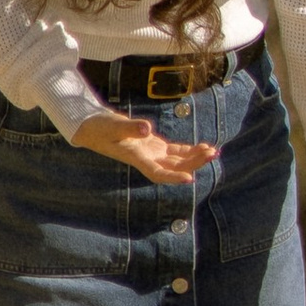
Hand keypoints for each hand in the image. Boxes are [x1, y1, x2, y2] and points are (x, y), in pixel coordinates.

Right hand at [73, 111, 218, 183]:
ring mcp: (151, 154)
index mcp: (137, 158)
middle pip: (174, 166)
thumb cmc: (100, 128)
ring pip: (178, 159)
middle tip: (212, 154)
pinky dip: (189, 150)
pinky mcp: (154, 146)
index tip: (189, 178)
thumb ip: (130, 128)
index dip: (173, 177)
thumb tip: (148, 129)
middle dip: (193, 162)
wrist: (92, 127)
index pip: (157, 173)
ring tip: (213, 151)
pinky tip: (203, 147)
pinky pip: (175, 151)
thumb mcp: (113, 126)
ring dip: (195, 157)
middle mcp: (147, 159)